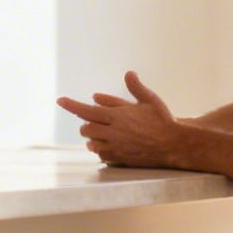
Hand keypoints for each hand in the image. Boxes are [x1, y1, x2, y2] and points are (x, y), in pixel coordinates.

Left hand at [56, 72, 183, 166]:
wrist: (173, 144)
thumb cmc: (162, 120)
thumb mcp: (150, 99)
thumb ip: (135, 87)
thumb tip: (128, 73)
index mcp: (117, 116)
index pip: (86, 110)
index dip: (71, 105)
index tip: (60, 100)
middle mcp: (112, 133)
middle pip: (86, 129)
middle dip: (86, 124)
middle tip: (94, 121)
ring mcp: (115, 147)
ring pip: (92, 144)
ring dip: (93, 138)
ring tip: (102, 134)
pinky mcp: (120, 159)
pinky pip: (102, 156)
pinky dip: (101, 151)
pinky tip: (109, 146)